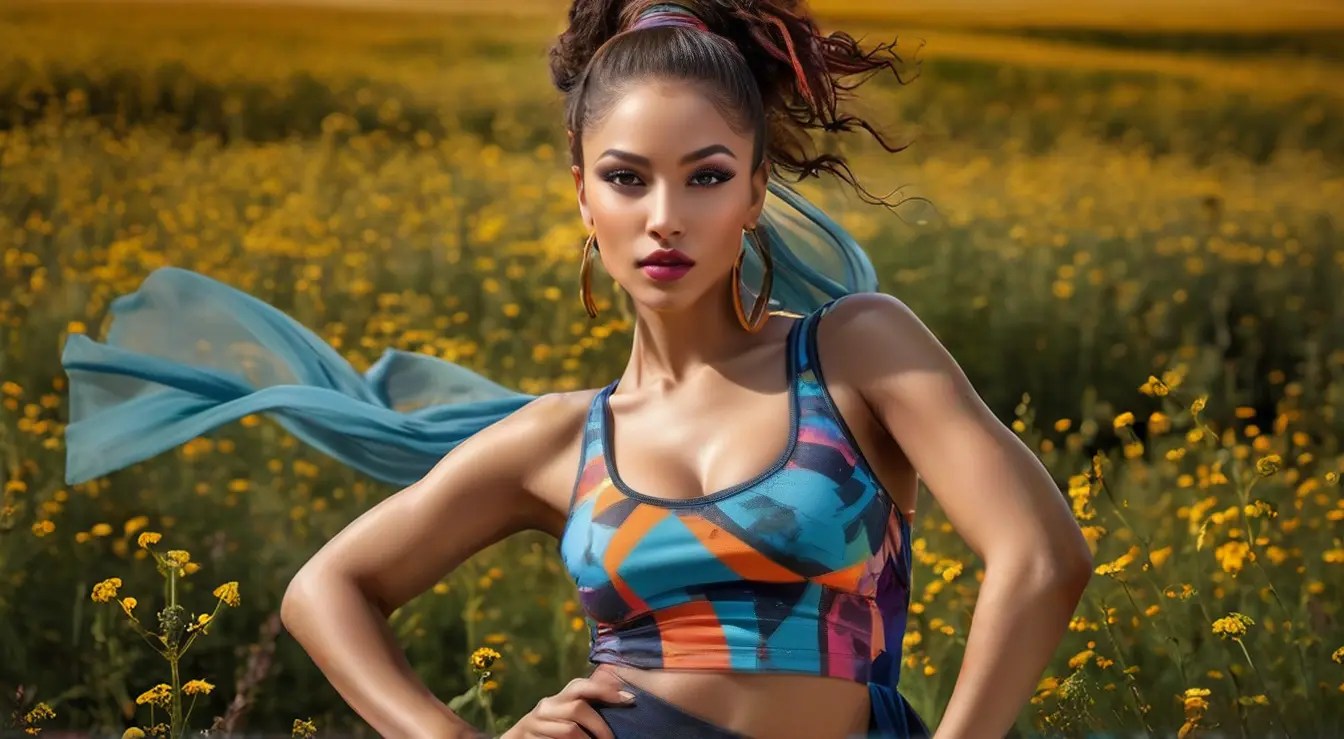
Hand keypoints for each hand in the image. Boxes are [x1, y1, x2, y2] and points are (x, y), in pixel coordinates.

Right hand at [498, 671, 634, 738]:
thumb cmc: (552, 729)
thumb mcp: (567, 714)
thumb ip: (587, 707)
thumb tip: (624, 702)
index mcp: (561, 697)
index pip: (582, 685)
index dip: (606, 689)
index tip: (630, 698)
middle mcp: (548, 705)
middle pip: (578, 707)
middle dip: (599, 725)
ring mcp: (537, 721)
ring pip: (570, 730)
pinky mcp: (530, 736)